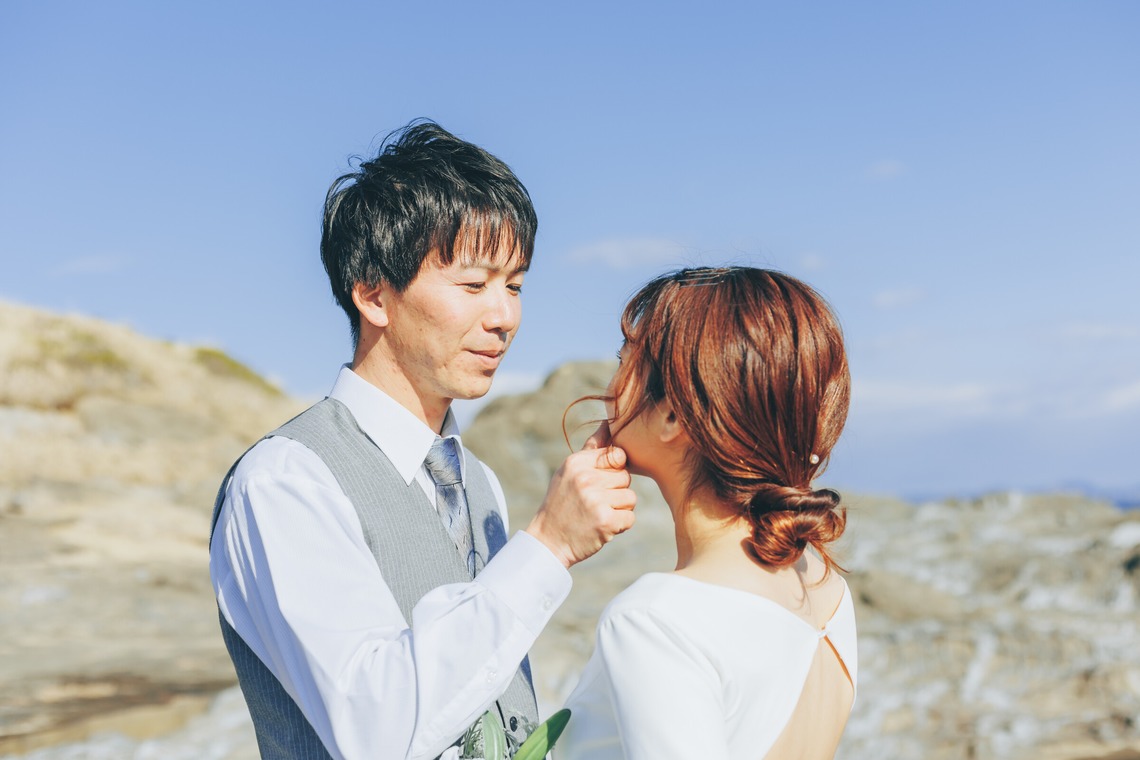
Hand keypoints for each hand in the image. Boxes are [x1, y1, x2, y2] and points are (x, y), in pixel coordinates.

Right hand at [525, 434, 635, 568]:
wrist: (548, 541)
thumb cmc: (562, 503)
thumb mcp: (570, 471)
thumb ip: (592, 449)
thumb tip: (610, 421)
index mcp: (577, 462)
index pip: (617, 455)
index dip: (613, 471)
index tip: (599, 483)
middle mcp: (585, 478)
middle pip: (626, 478)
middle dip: (615, 492)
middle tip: (594, 503)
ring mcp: (595, 499)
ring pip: (630, 498)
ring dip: (618, 510)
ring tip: (597, 514)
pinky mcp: (605, 521)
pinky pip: (630, 518)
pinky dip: (620, 526)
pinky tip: (601, 527)